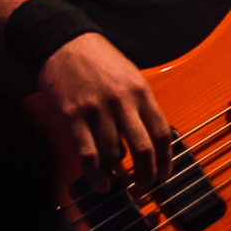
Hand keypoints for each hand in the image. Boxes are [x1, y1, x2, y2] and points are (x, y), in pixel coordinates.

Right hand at [37, 31, 172, 190]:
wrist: (65, 43)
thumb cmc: (99, 59)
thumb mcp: (130, 76)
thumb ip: (140, 105)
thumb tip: (151, 139)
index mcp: (140, 91)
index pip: (161, 132)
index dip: (165, 159)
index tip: (164, 174)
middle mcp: (121, 101)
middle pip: (143, 149)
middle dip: (147, 175)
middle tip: (145, 187)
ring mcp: (96, 110)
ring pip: (114, 154)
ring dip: (117, 173)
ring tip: (117, 181)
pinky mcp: (73, 116)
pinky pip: (88, 153)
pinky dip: (96, 174)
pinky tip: (101, 184)